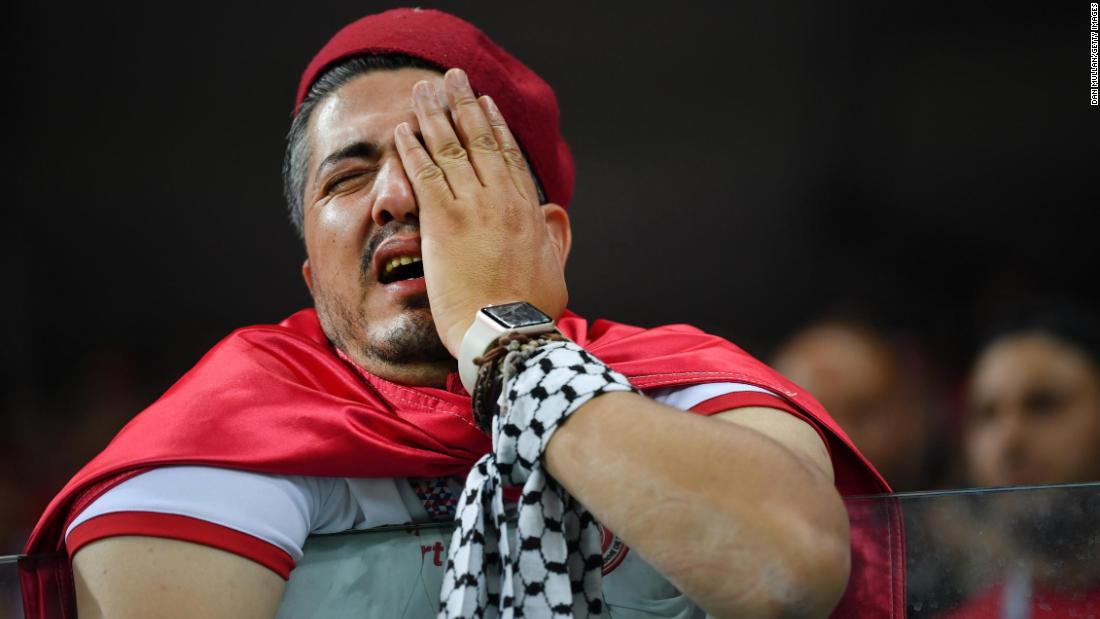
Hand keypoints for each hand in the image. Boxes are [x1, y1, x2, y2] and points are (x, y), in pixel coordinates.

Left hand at [394, 68, 568, 355]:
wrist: (507, 333)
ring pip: (450, 148)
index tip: (484, 104)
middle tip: (452, 78)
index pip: (508, 157)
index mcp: (529, 210)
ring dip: (433, 115)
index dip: (494, 126)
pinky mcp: (444, 221)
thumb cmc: (530, 312)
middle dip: (463, 105)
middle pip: (480, 140)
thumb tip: (554, 212)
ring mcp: (473, 207)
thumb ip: (554, 236)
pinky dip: (412, 148)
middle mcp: (502, 200)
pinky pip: (424, 173)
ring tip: (423, 90)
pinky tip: (401, 129)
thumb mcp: (555, 268)